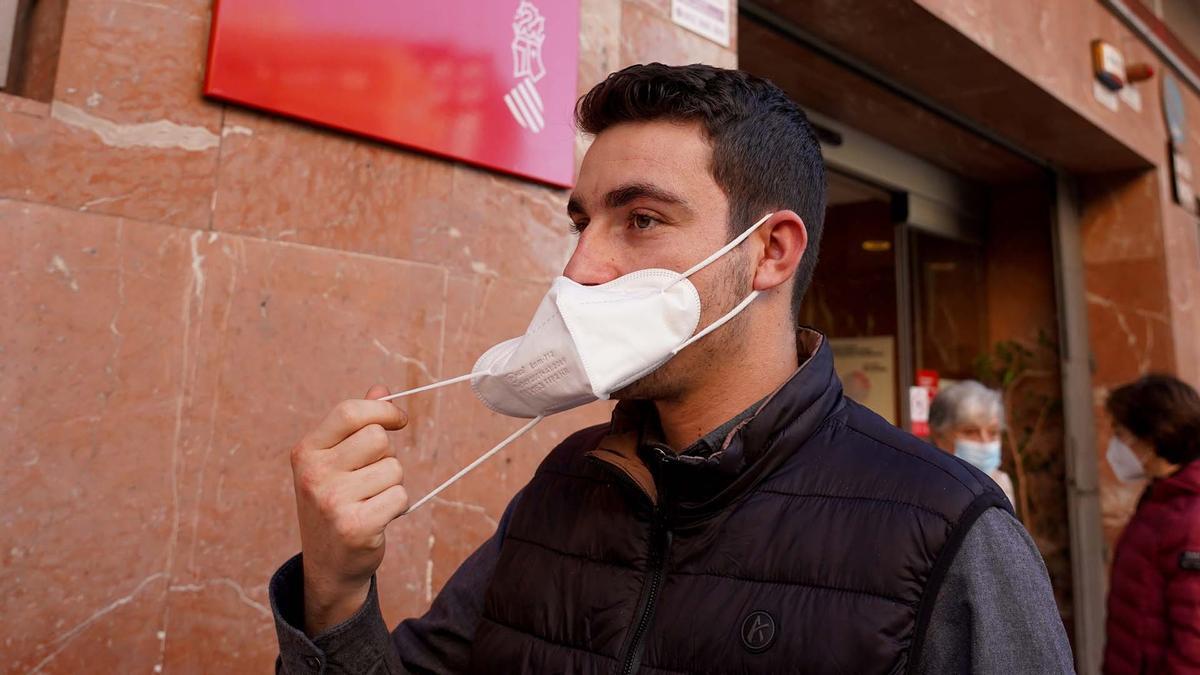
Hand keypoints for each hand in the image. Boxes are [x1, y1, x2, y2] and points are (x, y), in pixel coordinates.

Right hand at [290, 385, 408, 634]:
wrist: (328, 566)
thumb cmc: (336, 504)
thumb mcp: (336, 462)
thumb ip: (356, 426)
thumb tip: (382, 389)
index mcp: (306, 452)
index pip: (350, 412)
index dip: (382, 410)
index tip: (398, 420)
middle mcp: (314, 474)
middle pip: (379, 439)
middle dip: (386, 456)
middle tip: (370, 480)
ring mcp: (332, 501)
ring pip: (394, 469)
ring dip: (392, 485)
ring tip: (370, 502)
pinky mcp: (355, 526)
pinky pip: (400, 496)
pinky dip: (397, 507)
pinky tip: (377, 519)